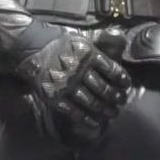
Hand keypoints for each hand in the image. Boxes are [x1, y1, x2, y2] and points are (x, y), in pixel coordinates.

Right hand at [16, 32, 131, 143]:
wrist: (33, 48)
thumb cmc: (61, 42)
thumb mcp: (82, 37)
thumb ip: (102, 38)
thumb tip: (121, 36)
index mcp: (89, 54)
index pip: (112, 70)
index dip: (122, 80)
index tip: (126, 86)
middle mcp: (80, 71)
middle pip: (104, 89)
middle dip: (116, 98)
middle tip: (121, 102)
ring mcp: (67, 86)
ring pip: (92, 102)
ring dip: (105, 110)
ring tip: (112, 113)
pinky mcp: (56, 97)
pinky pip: (75, 112)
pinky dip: (87, 120)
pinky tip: (95, 123)